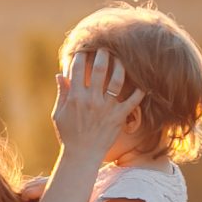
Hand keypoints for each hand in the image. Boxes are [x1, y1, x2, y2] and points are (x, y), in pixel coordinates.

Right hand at [50, 49, 140, 163]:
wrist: (82, 156)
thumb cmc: (68, 135)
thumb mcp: (59, 114)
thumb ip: (62, 93)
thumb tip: (60, 74)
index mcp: (75, 98)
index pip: (77, 69)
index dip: (80, 55)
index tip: (84, 48)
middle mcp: (91, 100)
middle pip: (99, 69)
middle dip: (102, 53)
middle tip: (106, 46)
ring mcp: (106, 108)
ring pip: (116, 80)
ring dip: (120, 66)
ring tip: (121, 57)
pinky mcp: (119, 117)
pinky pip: (132, 101)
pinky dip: (139, 91)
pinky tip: (142, 82)